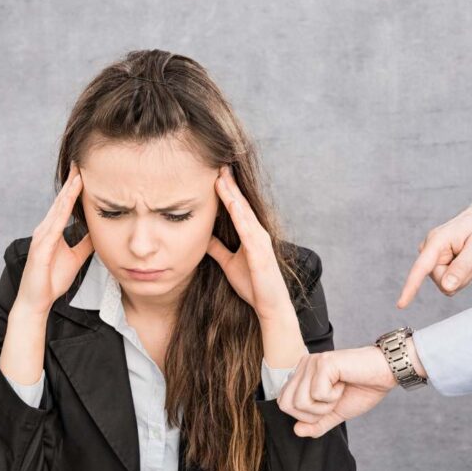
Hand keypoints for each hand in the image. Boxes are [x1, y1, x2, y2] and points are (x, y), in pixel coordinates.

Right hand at [14, 166, 93, 316]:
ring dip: (67, 192)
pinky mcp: (41, 248)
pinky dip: (61, 212)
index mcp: (52, 231)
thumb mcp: (76, 258)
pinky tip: (68, 201)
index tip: (84, 171)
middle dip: (71, 182)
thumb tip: (98, 232)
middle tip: (79, 162)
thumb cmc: (52, 280)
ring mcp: (41, 237)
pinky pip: (53, 226)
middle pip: (60, 201)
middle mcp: (45, 229)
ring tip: (78, 175)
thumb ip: (85, 243)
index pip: (65, 204)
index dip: (75, 187)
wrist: (37, 300)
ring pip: (56, 210)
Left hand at [207, 166, 291, 321]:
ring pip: (244, 212)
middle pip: (240, 204)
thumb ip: (218, 249)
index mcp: (250, 234)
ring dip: (233, 194)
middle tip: (218, 164)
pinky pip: (248, 231)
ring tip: (221, 177)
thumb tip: (202, 237)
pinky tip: (232, 204)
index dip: (226, 190)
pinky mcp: (260, 253)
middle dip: (229, 184)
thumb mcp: (229, 263)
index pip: (236, 207)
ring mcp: (260, 241)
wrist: (269, 306)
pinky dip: (240, 216)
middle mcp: (257, 233)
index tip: (214, 173)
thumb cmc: (253, 285)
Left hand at [277, 346, 398, 437]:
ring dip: (324, 405)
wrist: (385, 374)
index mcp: (302, 374)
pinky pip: (317, 394)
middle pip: (287, 404)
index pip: (284, 403)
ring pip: (300, 401)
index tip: (327, 404)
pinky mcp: (323, 362)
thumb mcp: (335, 413)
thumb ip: (316, 424)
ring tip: (339, 391)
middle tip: (332, 400)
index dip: (305, 415)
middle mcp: (303, 365)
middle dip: (312, 413)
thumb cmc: (362, 389)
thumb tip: (296, 431)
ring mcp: (311, 362)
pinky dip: (333, 397)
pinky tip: (343, 384)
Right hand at [396, 196, 471, 308]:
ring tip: (470, 258)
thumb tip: (446, 287)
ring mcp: (432, 257)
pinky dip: (460, 277)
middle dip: (460, 278)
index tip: (400, 305)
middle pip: (440, 281)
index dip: (410, 287)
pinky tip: (465, 262)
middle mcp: (429, 249)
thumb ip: (462, 268)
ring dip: (462, 277)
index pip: (421, 268)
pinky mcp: (436, 263)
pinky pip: (447, 282)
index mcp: (436, 241)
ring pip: (444, 283)